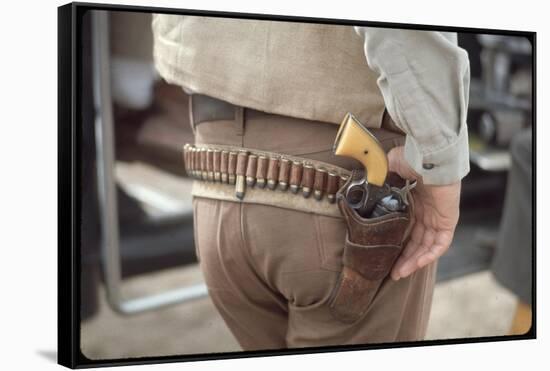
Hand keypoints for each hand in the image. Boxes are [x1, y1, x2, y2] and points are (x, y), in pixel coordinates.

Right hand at [387, 146, 460, 280]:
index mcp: (416, 200)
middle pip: (417, 241)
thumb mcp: (388, 168)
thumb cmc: (411, 158)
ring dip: (414, 261)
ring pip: (427, 246)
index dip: (398, 241)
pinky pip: (440, 244)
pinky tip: (415, 265)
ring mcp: (439, 217)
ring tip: (399, 273)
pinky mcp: (448, 220)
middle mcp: (428, 212)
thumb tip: (364, 184)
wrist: (427, 156)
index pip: (409, 227)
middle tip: (391, 271)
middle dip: (404, 258)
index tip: (386, 252)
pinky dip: (428, 256)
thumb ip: (379, 178)